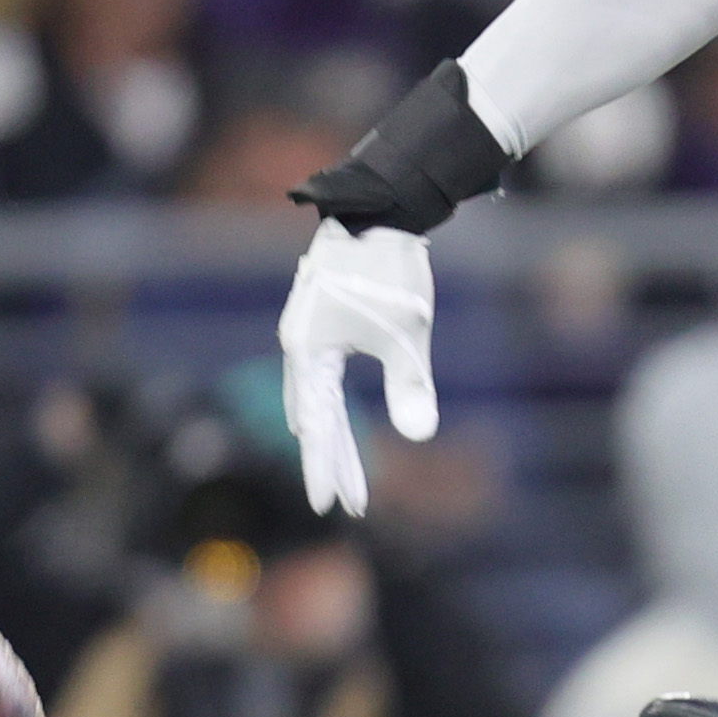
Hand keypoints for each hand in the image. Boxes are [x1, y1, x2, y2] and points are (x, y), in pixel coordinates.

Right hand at [278, 220, 438, 516]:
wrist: (380, 209)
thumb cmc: (391, 271)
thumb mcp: (409, 333)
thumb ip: (411, 385)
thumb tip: (420, 437)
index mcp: (309, 351)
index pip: (318, 427)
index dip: (328, 469)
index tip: (336, 507)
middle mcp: (297, 345)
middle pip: (310, 419)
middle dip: (330, 462)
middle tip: (346, 505)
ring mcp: (302, 333)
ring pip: (310, 400)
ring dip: (328, 436)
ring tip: (341, 474)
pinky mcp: (315, 322)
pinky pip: (315, 378)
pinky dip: (325, 407)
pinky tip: (332, 420)